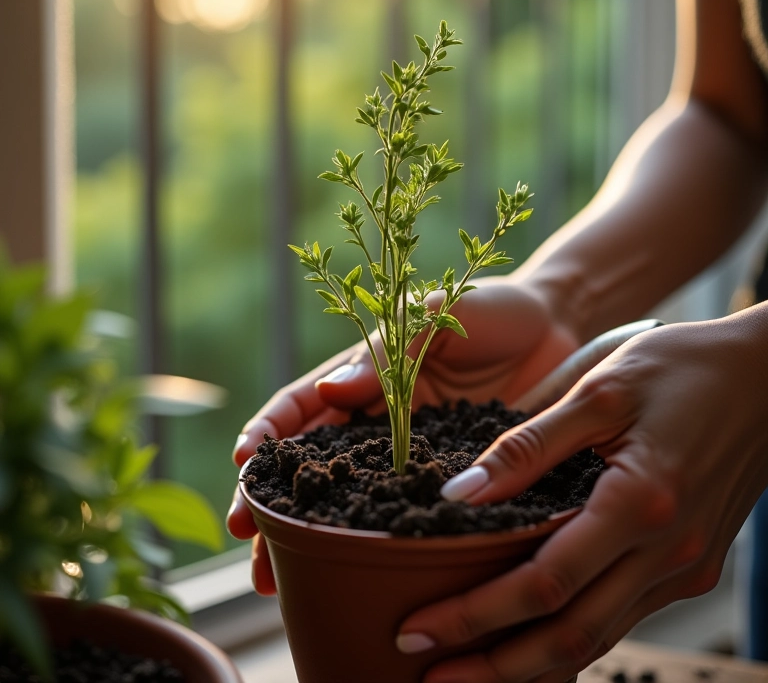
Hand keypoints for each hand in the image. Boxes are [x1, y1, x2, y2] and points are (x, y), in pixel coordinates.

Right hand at [226, 276, 579, 593]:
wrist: (558, 328)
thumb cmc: (493, 309)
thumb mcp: (440, 316)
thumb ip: (394, 350)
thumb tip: (331, 389)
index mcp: (369, 373)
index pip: (304, 403)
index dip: (270, 429)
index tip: (244, 462)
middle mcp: (381, 417)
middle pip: (313, 460)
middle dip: (273, 495)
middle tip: (245, 536)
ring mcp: (411, 452)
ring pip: (349, 495)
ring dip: (309, 531)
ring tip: (274, 575)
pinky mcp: (448, 475)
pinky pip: (407, 510)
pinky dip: (375, 540)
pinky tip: (352, 574)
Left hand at [395, 307, 767, 682]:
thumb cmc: (683, 368)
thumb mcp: (600, 391)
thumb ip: (529, 447)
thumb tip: (460, 493)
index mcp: (641, 505)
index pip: (543, 585)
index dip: (475, 616)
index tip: (418, 629)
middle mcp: (668, 552)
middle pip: (570, 636)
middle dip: (494, 666)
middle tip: (429, 674)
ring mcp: (686, 566)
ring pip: (598, 637)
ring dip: (530, 664)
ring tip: (470, 671)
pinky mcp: (692, 563)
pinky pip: (623, 616)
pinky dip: (572, 637)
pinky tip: (534, 636)